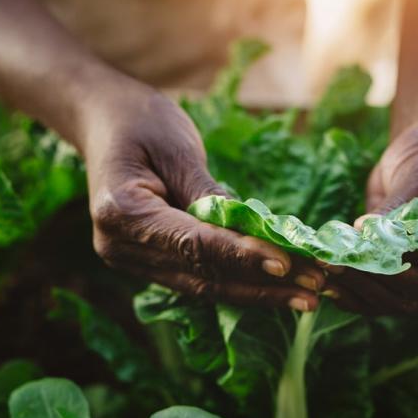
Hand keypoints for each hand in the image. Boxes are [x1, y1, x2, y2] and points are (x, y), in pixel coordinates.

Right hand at [81, 81, 322, 309]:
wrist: (102, 121)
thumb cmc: (140, 121)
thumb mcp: (176, 146)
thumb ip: (207, 193)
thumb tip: (250, 230)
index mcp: (120, 213)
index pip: (192, 243)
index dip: (242, 256)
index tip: (288, 263)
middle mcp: (121, 248)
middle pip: (201, 275)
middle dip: (262, 284)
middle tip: (315, 288)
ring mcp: (132, 261)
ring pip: (204, 286)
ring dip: (258, 293)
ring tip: (308, 296)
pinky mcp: (149, 263)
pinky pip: (200, 278)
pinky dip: (240, 282)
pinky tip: (279, 288)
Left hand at [326, 119, 417, 315]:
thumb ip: (398, 212)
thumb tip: (364, 236)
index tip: (387, 245)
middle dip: (382, 274)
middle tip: (343, 258)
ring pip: (401, 302)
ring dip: (362, 287)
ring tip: (328, 267)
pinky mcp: (412, 291)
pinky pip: (384, 303)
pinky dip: (356, 296)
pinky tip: (329, 285)